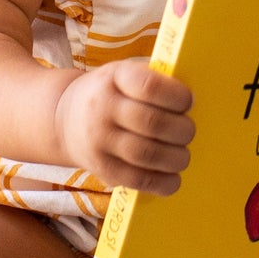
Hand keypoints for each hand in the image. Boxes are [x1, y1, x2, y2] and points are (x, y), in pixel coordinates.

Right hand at [55, 60, 194, 193]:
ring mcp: (99, 140)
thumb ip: (153, 82)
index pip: (149, 87)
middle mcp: (102, 108)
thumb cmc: (110, 94)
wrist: (65, 119)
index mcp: (114, 77)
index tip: (189, 102)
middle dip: (181, 130)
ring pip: (146, 153)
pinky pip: (136, 179)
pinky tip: (173, 179)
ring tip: (183, 156)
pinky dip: (161, 183)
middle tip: (189, 132)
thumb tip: (193, 104)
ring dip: (175, 158)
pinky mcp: (101, 168)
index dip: (176, 97)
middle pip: (152, 123)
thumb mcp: (123, 75)